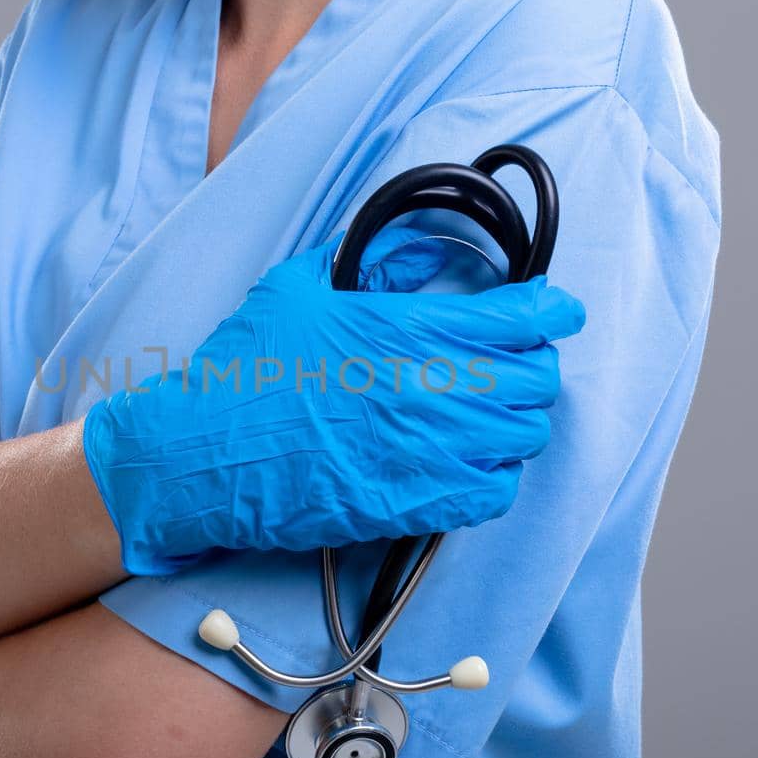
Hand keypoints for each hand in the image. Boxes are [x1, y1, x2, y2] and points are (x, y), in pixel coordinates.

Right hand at [82, 230, 586, 574]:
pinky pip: (494, 493)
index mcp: (407, 331)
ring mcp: (426, 454)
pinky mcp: (412, 505)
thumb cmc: (244, 370)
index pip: (521, 317)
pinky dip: (496, 475)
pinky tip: (473, 463)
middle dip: (535, 366)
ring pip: (522, 438)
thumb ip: (367, 263)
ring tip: (492, 416)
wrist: (201, 455)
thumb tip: (420, 251)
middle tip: (515, 363)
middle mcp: (429, 392)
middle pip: (535, 380)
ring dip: (516, 422)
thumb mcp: (298, 288)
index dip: (552, 310)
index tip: (557, 310)